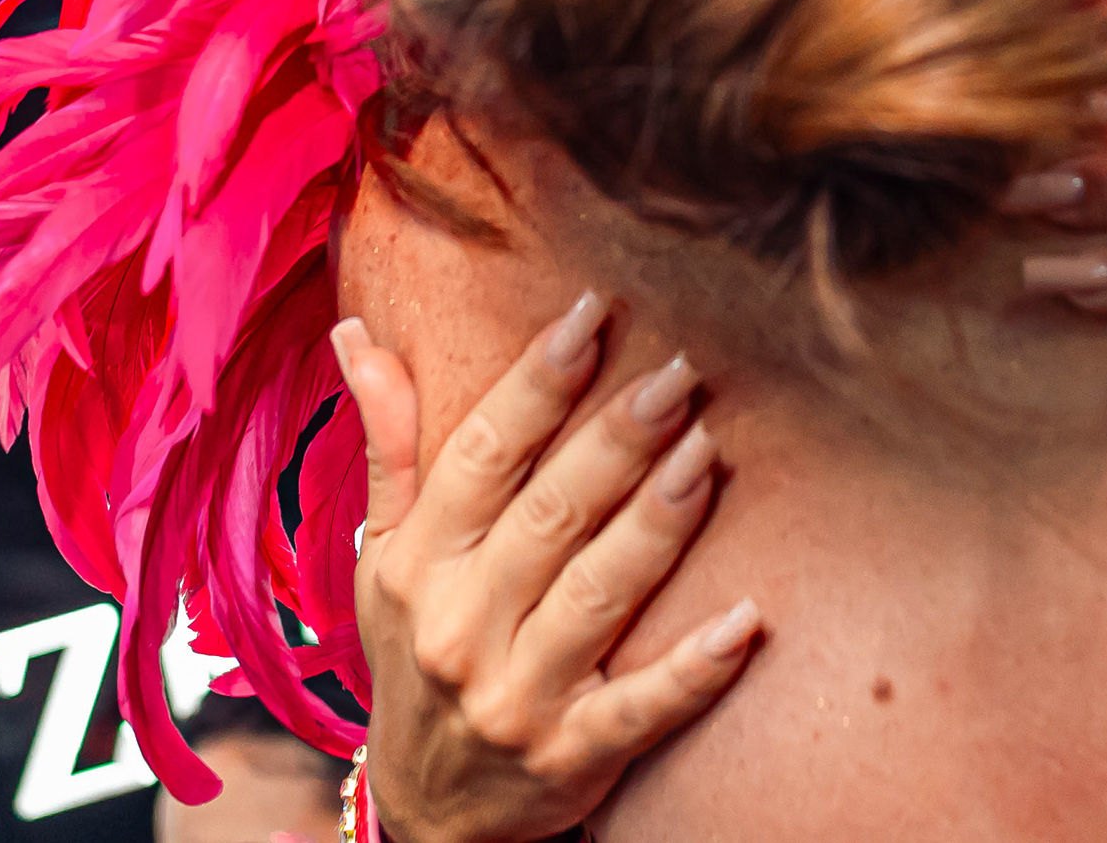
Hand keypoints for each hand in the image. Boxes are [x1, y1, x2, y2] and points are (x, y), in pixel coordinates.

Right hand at [337, 295, 761, 842]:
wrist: (426, 808)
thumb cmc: (416, 649)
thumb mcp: (384, 554)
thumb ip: (389, 445)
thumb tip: (358, 332)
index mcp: (417, 565)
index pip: (480, 458)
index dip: (535, 383)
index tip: (589, 314)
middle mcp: (460, 628)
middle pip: (548, 517)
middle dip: (615, 441)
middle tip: (679, 374)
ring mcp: (517, 698)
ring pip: (596, 597)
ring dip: (656, 524)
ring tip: (707, 452)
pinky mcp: (573, 758)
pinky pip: (642, 708)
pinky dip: (696, 668)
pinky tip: (748, 619)